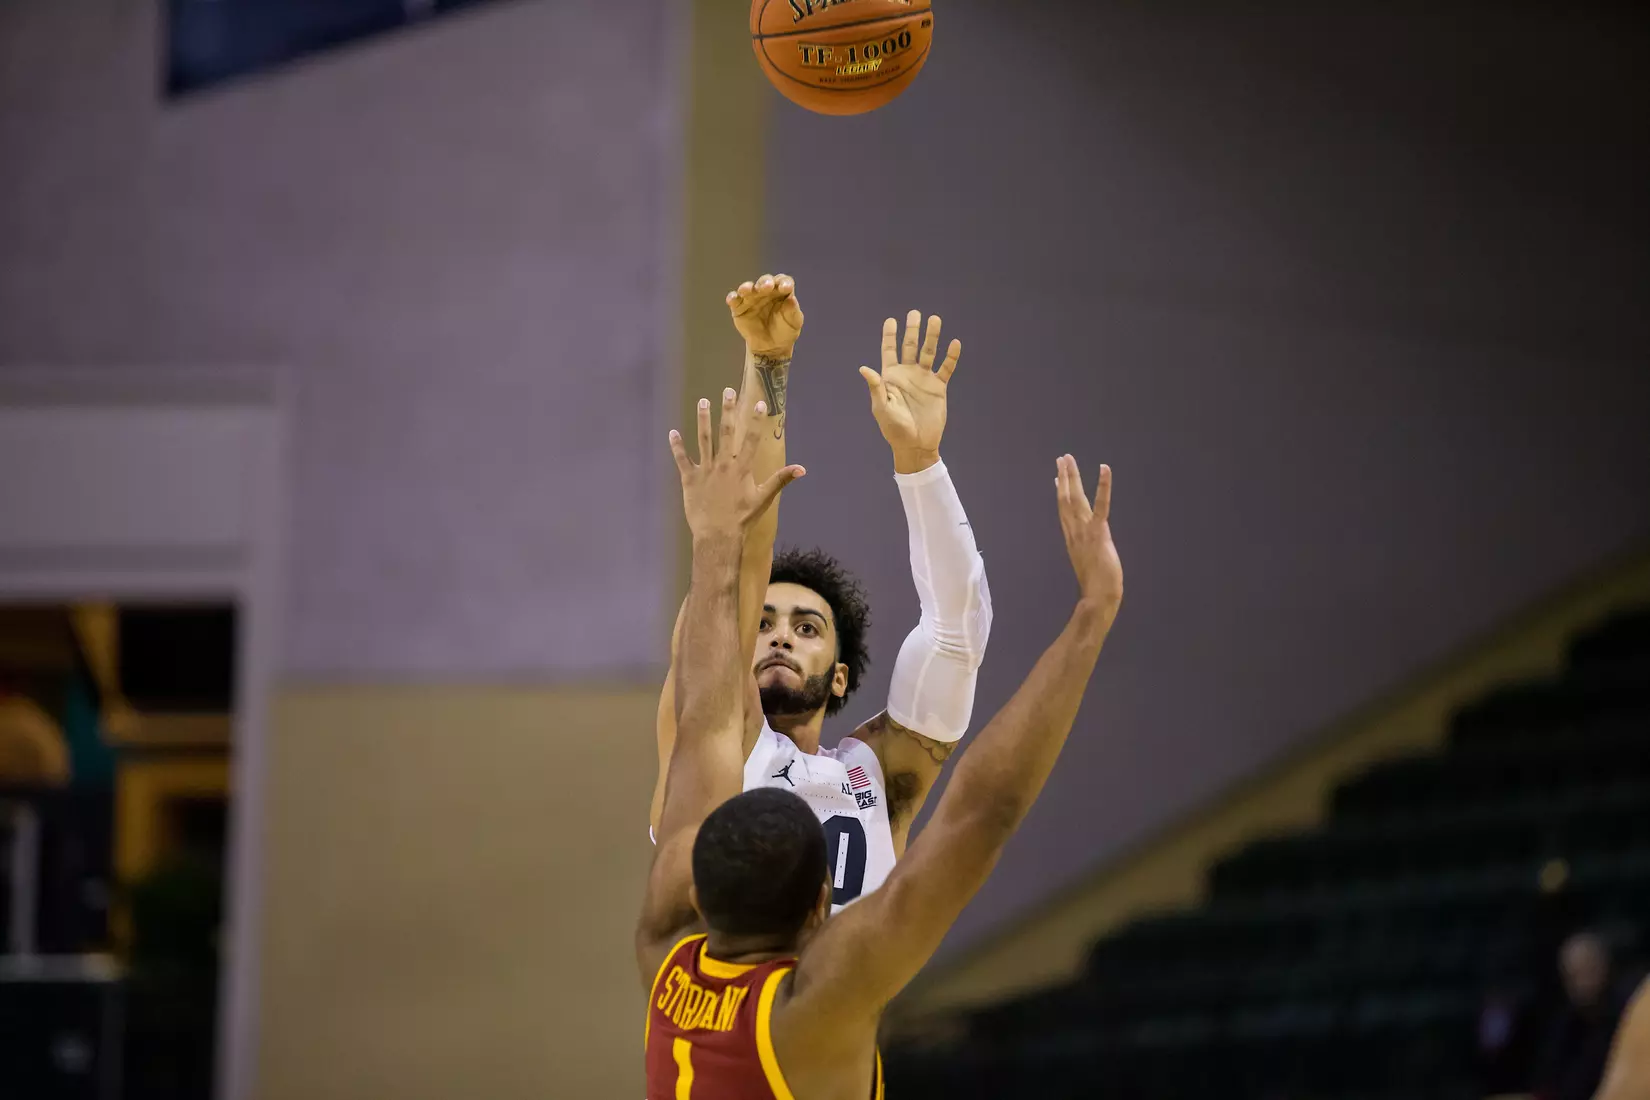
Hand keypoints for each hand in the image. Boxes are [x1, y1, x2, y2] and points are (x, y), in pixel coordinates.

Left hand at [671, 389, 804, 539]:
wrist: (717, 535)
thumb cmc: (742, 518)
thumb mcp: (764, 499)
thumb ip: (781, 480)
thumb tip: (802, 469)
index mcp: (742, 468)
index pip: (752, 439)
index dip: (757, 420)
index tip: (760, 403)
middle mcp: (723, 464)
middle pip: (726, 432)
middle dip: (728, 410)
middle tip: (727, 391)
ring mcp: (705, 470)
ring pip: (703, 439)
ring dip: (703, 419)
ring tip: (703, 401)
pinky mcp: (689, 479)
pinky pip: (682, 459)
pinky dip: (677, 446)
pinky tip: (672, 432)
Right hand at [727, 274, 803, 356]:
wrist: (771, 347)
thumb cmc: (785, 330)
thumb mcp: (794, 322)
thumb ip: (793, 311)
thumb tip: (792, 299)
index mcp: (781, 291)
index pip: (783, 281)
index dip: (784, 282)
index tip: (786, 288)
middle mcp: (766, 291)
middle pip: (765, 281)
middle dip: (765, 282)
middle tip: (767, 287)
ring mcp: (751, 298)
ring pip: (747, 288)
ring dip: (746, 287)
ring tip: (747, 290)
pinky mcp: (739, 308)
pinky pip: (734, 300)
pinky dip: (732, 298)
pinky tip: (732, 299)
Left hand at [858, 311, 961, 471]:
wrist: (916, 445)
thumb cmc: (894, 429)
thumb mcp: (882, 408)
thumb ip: (876, 387)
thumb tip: (864, 368)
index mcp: (891, 377)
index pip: (889, 351)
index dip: (889, 335)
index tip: (891, 320)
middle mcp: (908, 374)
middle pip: (910, 346)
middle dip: (912, 329)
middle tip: (915, 313)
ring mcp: (924, 380)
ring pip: (929, 353)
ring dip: (932, 337)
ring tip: (935, 319)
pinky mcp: (938, 388)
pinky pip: (946, 368)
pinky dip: (951, 357)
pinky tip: (955, 343)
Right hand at [1055, 455, 1122, 610]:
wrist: (1098, 596)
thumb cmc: (1097, 588)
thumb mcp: (1088, 564)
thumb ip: (1086, 552)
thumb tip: (1087, 549)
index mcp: (1072, 538)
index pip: (1064, 510)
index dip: (1060, 492)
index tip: (1056, 477)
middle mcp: (1075, 531)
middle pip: (1066, 499)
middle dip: (1063, 477)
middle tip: (1061, 458)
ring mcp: (1085, 531)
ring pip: (1076, 498)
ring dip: (1073, 476)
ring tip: (1068, 458)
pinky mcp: (1100, 532)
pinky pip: (1101, 505)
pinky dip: (1103, 485)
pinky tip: (1104, 468)